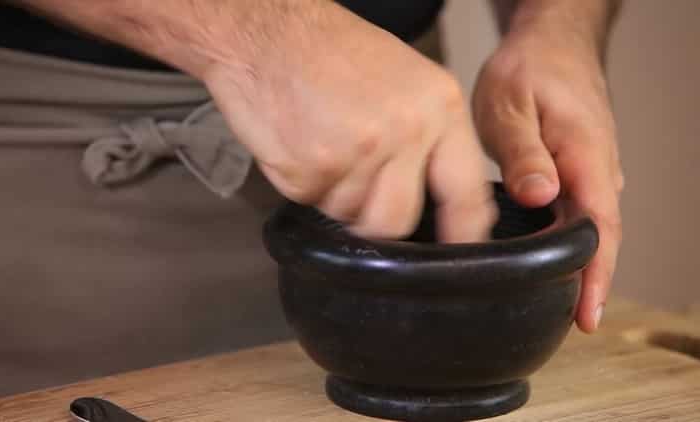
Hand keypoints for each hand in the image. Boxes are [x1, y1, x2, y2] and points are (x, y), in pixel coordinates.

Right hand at [201, 1, 495, 241]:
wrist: (267, 31)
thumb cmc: (331, 51)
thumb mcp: (407, 80)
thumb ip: (429, 139)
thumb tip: (434, 196)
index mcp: (439, 109)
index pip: (465, 194)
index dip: (463, 235)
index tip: (458, 254)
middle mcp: (404, 133)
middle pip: (397, 220)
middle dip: (374, 215)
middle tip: (355, 178)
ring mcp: (356, 154)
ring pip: (351, 216)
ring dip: (336, 196)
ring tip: (325, 144)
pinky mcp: (310, 171)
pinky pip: (313, 204)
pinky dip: (304, 184)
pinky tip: (302, 143)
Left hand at [472, 30, 622, 331]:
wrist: (550, 45)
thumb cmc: (528, 70)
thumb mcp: (510, 105)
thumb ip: (524, 152)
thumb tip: (541, 196)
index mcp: (585, 155)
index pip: (599, 227)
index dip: (595, 276)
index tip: (588, 315)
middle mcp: (599, 168)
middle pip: (601, 236)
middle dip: (590, 282)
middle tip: (573, 323)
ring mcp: (594, 170)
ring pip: (593, 227)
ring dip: (582, 264)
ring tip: (563, 303)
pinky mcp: (582, 170)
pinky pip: (583, 213)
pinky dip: (573, 241)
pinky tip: (554, 259)